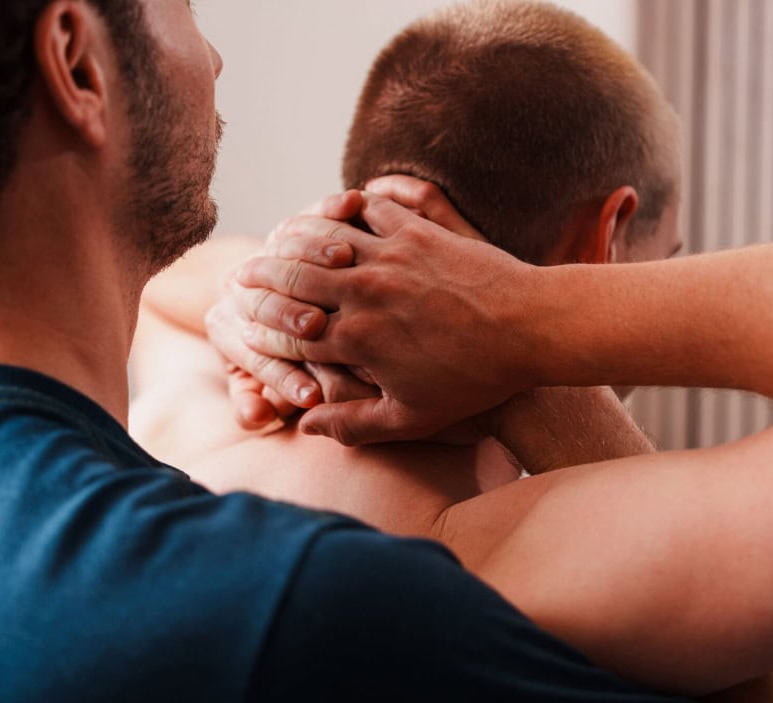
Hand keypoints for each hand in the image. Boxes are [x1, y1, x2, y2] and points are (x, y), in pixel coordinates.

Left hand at [205, 191, 362, 427]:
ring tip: (343, 264)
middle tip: (317, 326)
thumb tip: (252, 417)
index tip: (311, 396)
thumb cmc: (278, 359)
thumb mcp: (260, 383)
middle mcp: (245, 289)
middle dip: (291, 313)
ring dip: (314, 254)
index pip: (257, 355)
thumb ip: (252, 403)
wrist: (271, 298)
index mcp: (232, 329)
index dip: (282, 378)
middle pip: (268, 297)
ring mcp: (270, 256)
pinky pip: (312, 213)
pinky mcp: (294, 230)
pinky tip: (352, 205)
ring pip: (286, 248)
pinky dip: (330, 206)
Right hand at [236, 192, 540, 444]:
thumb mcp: (414, 418)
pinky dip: (347, 206)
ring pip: (322, 237)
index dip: (260, 325)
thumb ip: (353, 424)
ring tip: (274, 237)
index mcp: (358, 340)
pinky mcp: (418, 228)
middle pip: (293, 277)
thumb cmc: (476, 381)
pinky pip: (370, 207)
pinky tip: (337, 208)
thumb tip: (306, 426)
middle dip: (260, 275)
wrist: (532, 329)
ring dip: (291, 237)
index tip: (240, 320)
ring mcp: (391, 254)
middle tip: (241, 274)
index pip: (288, 329)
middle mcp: (365, 291)